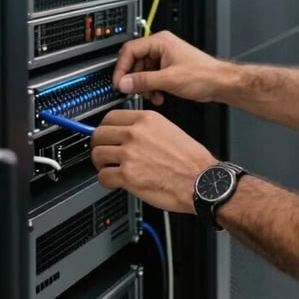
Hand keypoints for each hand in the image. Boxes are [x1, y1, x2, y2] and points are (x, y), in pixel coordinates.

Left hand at [90, 109, 215, 212]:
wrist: (200, 181)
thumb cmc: (191, 160)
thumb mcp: (170, 130)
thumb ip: (147, 129)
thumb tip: (129, 133)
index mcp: (147, 119)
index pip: (111, 116)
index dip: (104, 127)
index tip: (105, 134)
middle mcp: (136, 134)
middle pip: (99, 134)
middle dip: (98, 145)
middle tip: (103, 153)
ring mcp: (130, 154)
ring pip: (97, 155)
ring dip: (101, 164)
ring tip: (109, 168)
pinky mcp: (128, 175)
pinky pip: (103, 176)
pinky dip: (106, 181)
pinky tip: (115, 182)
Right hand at [112, 30, 227, 104]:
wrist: (220, 83)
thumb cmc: (204, 75)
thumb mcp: (168, 79)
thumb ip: (143, 81)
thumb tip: (124, 83)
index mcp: (160, 42)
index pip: (130, 50)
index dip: (122, 67)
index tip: (119, 82)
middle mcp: (161, 47)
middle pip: (135, 61)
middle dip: (134, 78)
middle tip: (132, 91)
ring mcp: (165, 58)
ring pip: (143, 71)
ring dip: (144, 85)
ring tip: (150, 95)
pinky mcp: (169, 68)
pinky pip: (152, 76)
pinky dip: (152, 87)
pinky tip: (158, 97)